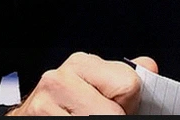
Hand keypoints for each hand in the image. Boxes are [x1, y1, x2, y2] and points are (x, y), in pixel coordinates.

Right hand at [7, 53, 158, 114]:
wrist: (30, 117)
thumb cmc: (68, 105)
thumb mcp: (96, 84)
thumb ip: (123, 77)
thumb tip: (150, 67)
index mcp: (82, 64)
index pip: (128, 85)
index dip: (128, 105)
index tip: (117, 108)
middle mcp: (59, 79)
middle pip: (112, 112)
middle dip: (113, 119)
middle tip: (98, 116)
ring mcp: (43, 104)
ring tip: (83, 118)